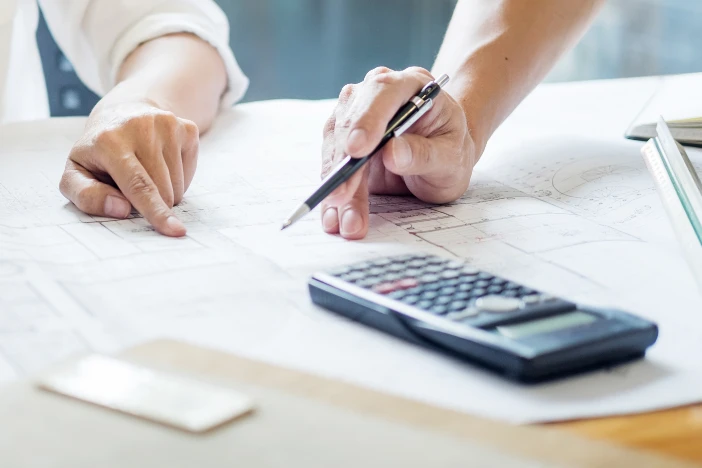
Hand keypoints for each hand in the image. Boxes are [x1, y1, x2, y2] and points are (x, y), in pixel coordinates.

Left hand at [59, 98, 197, 236]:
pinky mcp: (186, 128)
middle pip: (162, 189)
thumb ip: (87, 196)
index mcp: (109, 140)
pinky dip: (179, 178)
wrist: (123, 112)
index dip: (156, 211)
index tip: (175, 231)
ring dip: (165, 192)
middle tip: (133, 188)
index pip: (138, 184)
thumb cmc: (98, 153)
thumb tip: (120, 209)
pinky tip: (162, 162)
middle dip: (153, 203)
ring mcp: (167, 124)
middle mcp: (140, 127)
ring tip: (146, 173)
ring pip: (178, 185)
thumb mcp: (77, 173)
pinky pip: (190, 173)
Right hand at [320, 66, 475, 239]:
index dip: (367, 120)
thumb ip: (425, 154)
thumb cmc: (450, 152)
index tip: (357, 151)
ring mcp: (356, 116)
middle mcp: (376, 95)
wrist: (442, 159)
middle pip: (350, 120)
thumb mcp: (451, 158)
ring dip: (336, 184)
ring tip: (343, 221)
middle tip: (341, 195)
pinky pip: (332, 165)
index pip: (382, 92)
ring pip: (336, 146)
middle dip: (344, 162)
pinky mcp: (343, 142)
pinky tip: (333, 216)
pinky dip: (332, 192)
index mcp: (410, 85)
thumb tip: (393, 153)